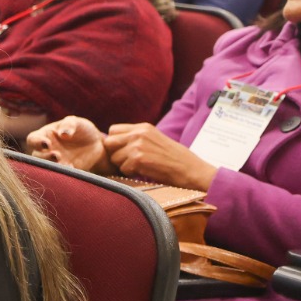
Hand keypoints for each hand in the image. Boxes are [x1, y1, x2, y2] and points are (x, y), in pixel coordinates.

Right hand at [26, 116, 110, 173]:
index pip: (32, 139)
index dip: (36, 142)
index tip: (47, 144)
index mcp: (44, 135)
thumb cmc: (82, 128)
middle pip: (36, 156)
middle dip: (44, 157)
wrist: (95, 143)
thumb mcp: (77, 122)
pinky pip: (61, 174)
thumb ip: (69, 124)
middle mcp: (46, 150)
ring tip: (65, 164)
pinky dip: (65, 172)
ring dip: (53, 166)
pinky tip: (73, 168)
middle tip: (57, 155)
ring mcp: (55, 161)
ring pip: (46, 167)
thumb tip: (63, 134)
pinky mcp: (65, 169)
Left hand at [103, 123, 219, 191]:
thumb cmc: (173, 159)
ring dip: (123, 166)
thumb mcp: (154, 140)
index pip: (113, 130)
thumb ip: (135, 138)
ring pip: (114, 158)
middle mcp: (139, 133)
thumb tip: (109, 143)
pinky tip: (145, 172)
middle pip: (108, 143)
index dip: (115, 143)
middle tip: (128, 162)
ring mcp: (138, 146)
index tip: (124, 152)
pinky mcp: (139, 159)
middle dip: (114, 154)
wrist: (192, 170)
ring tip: (141, 167)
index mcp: (143, 127)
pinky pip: (122, 169)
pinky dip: (131, 173)